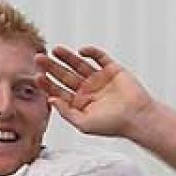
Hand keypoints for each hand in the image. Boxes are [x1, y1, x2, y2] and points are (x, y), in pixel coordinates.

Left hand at [35, 45, 155, 138]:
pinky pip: (99, 57)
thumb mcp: (84, 123)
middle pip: (65, 75)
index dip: (48, 84)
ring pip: (79, 64)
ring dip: (67, 57)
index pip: (59, 91)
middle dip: (52, 67)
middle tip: (39, 58)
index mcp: (79, 103)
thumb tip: (50, 100)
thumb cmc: (113, 125)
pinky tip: (81, 50)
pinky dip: (91, 52)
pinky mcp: (111, 69)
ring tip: (55, 50)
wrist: (137, 117)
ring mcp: (99, 78)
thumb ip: (66, 113)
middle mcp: (87, 90)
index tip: (37, 76)